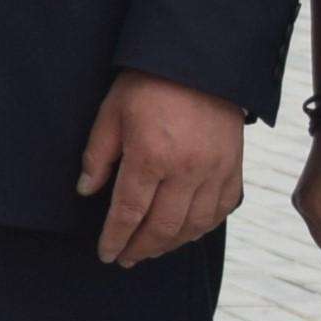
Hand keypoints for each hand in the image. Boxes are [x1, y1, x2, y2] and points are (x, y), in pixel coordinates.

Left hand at [76, 69, 247, 266]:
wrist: (201, 61)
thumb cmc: (149, 83)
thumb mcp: (112, 112)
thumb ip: (98, 155)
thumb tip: (86, 190)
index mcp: (151, 156)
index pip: (129, 212)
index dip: (115, 238)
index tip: (106, 254)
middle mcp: (186, 170)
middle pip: (162, 227)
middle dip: (140, 248)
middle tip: (125, 258)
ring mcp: (215, 171)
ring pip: (193, 226)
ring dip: (169, 244)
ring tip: (150, 249)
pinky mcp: (234, 168)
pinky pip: (220, 211)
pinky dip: (201, 228)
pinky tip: (185, 233)